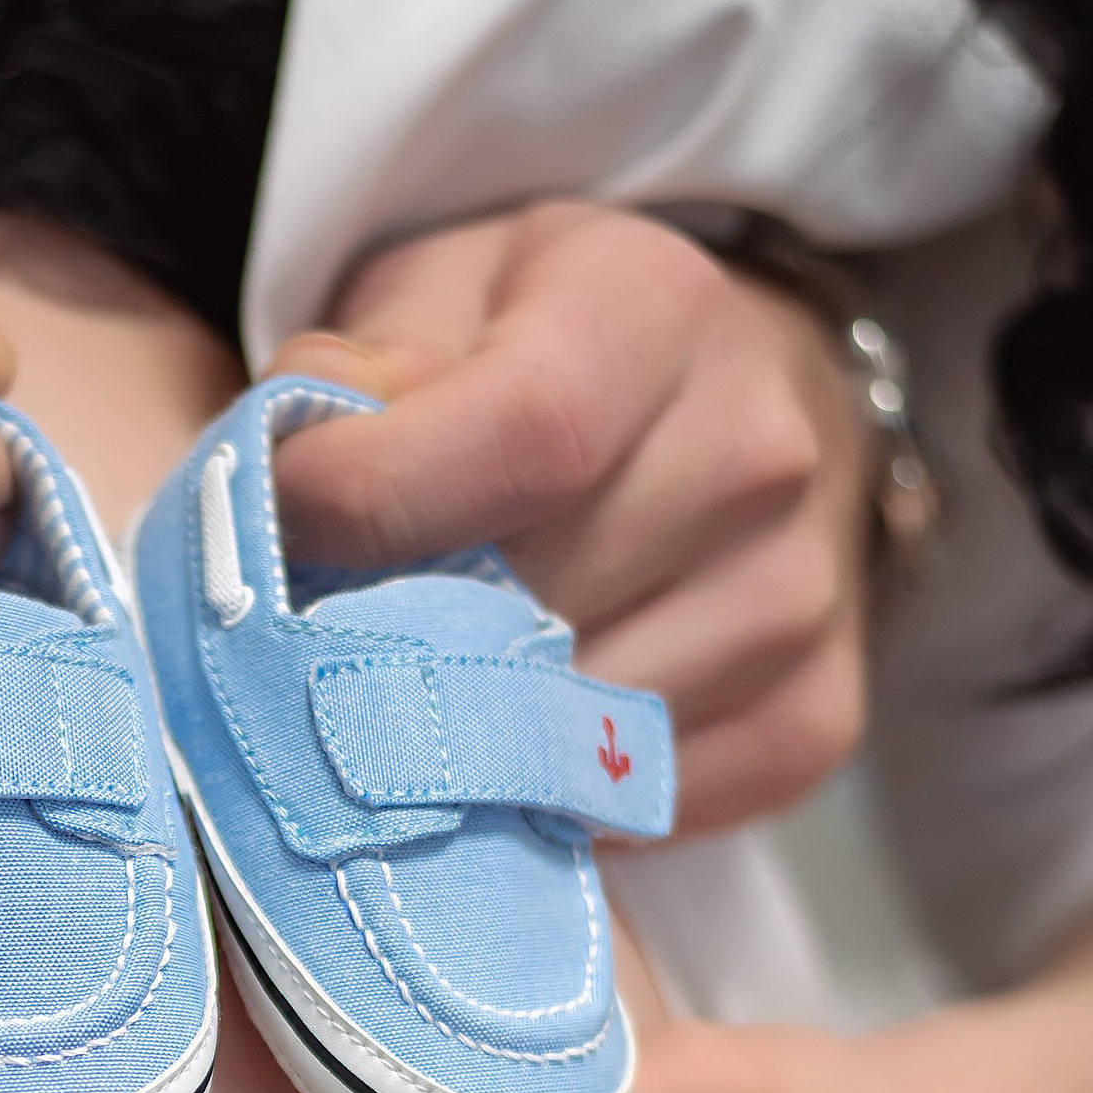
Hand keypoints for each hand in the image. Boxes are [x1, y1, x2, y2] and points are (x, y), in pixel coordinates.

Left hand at [269, 201, 870, 834]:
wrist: (738, 391)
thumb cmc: (552, 338)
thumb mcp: (445, 286)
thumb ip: (367, 358)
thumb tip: (293, 468)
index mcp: (662, 313)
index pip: (525, 436)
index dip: (374, 498)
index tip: (283, 520)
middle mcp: (758, 455)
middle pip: (535, 604)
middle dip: (400, 628)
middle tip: (329, 621)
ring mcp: (796, 600)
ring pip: (577, 729)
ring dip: (472, 727)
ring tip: (427, 672)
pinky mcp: (810, 716)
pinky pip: (650, 805)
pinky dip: (560, 793)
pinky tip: (524, 731)